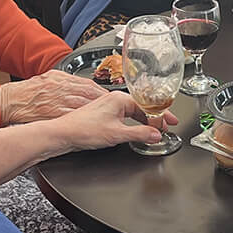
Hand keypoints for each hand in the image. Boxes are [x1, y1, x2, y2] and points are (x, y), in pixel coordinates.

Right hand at [0, 69, 107, 124]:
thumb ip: (67, 80)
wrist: (11, 101)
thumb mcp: (49, 77)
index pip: (89, 84)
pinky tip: (89, 125)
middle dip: (103, 102)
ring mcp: (57, 103)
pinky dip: (82, 121)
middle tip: (114, 109)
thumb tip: (84, 84)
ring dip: (96, 112)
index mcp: (61, 79)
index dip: (102, 92)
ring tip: (104, 118)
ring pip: (83, 106)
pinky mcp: (52, 115)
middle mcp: (61, 89)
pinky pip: (71, 118)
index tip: (110, 98)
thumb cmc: (29, 90)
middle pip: (89, 95)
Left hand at [47, 89, 178, 151]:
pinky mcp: (102, 114)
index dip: (161, 116)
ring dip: (144, 120)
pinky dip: (134, 122)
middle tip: (166, 126)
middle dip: (155, 117)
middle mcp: (114, 99)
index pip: (148, 106)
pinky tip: (135, 129)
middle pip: (141, 107)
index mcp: (120, 99)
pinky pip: (124, 116)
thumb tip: (155, 134)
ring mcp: (107, 106)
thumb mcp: (117, 134)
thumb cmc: (84, 130)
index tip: (169, 124)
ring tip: (154, 129)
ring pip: (133, 111)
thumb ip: (140, 134)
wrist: (63, 134)